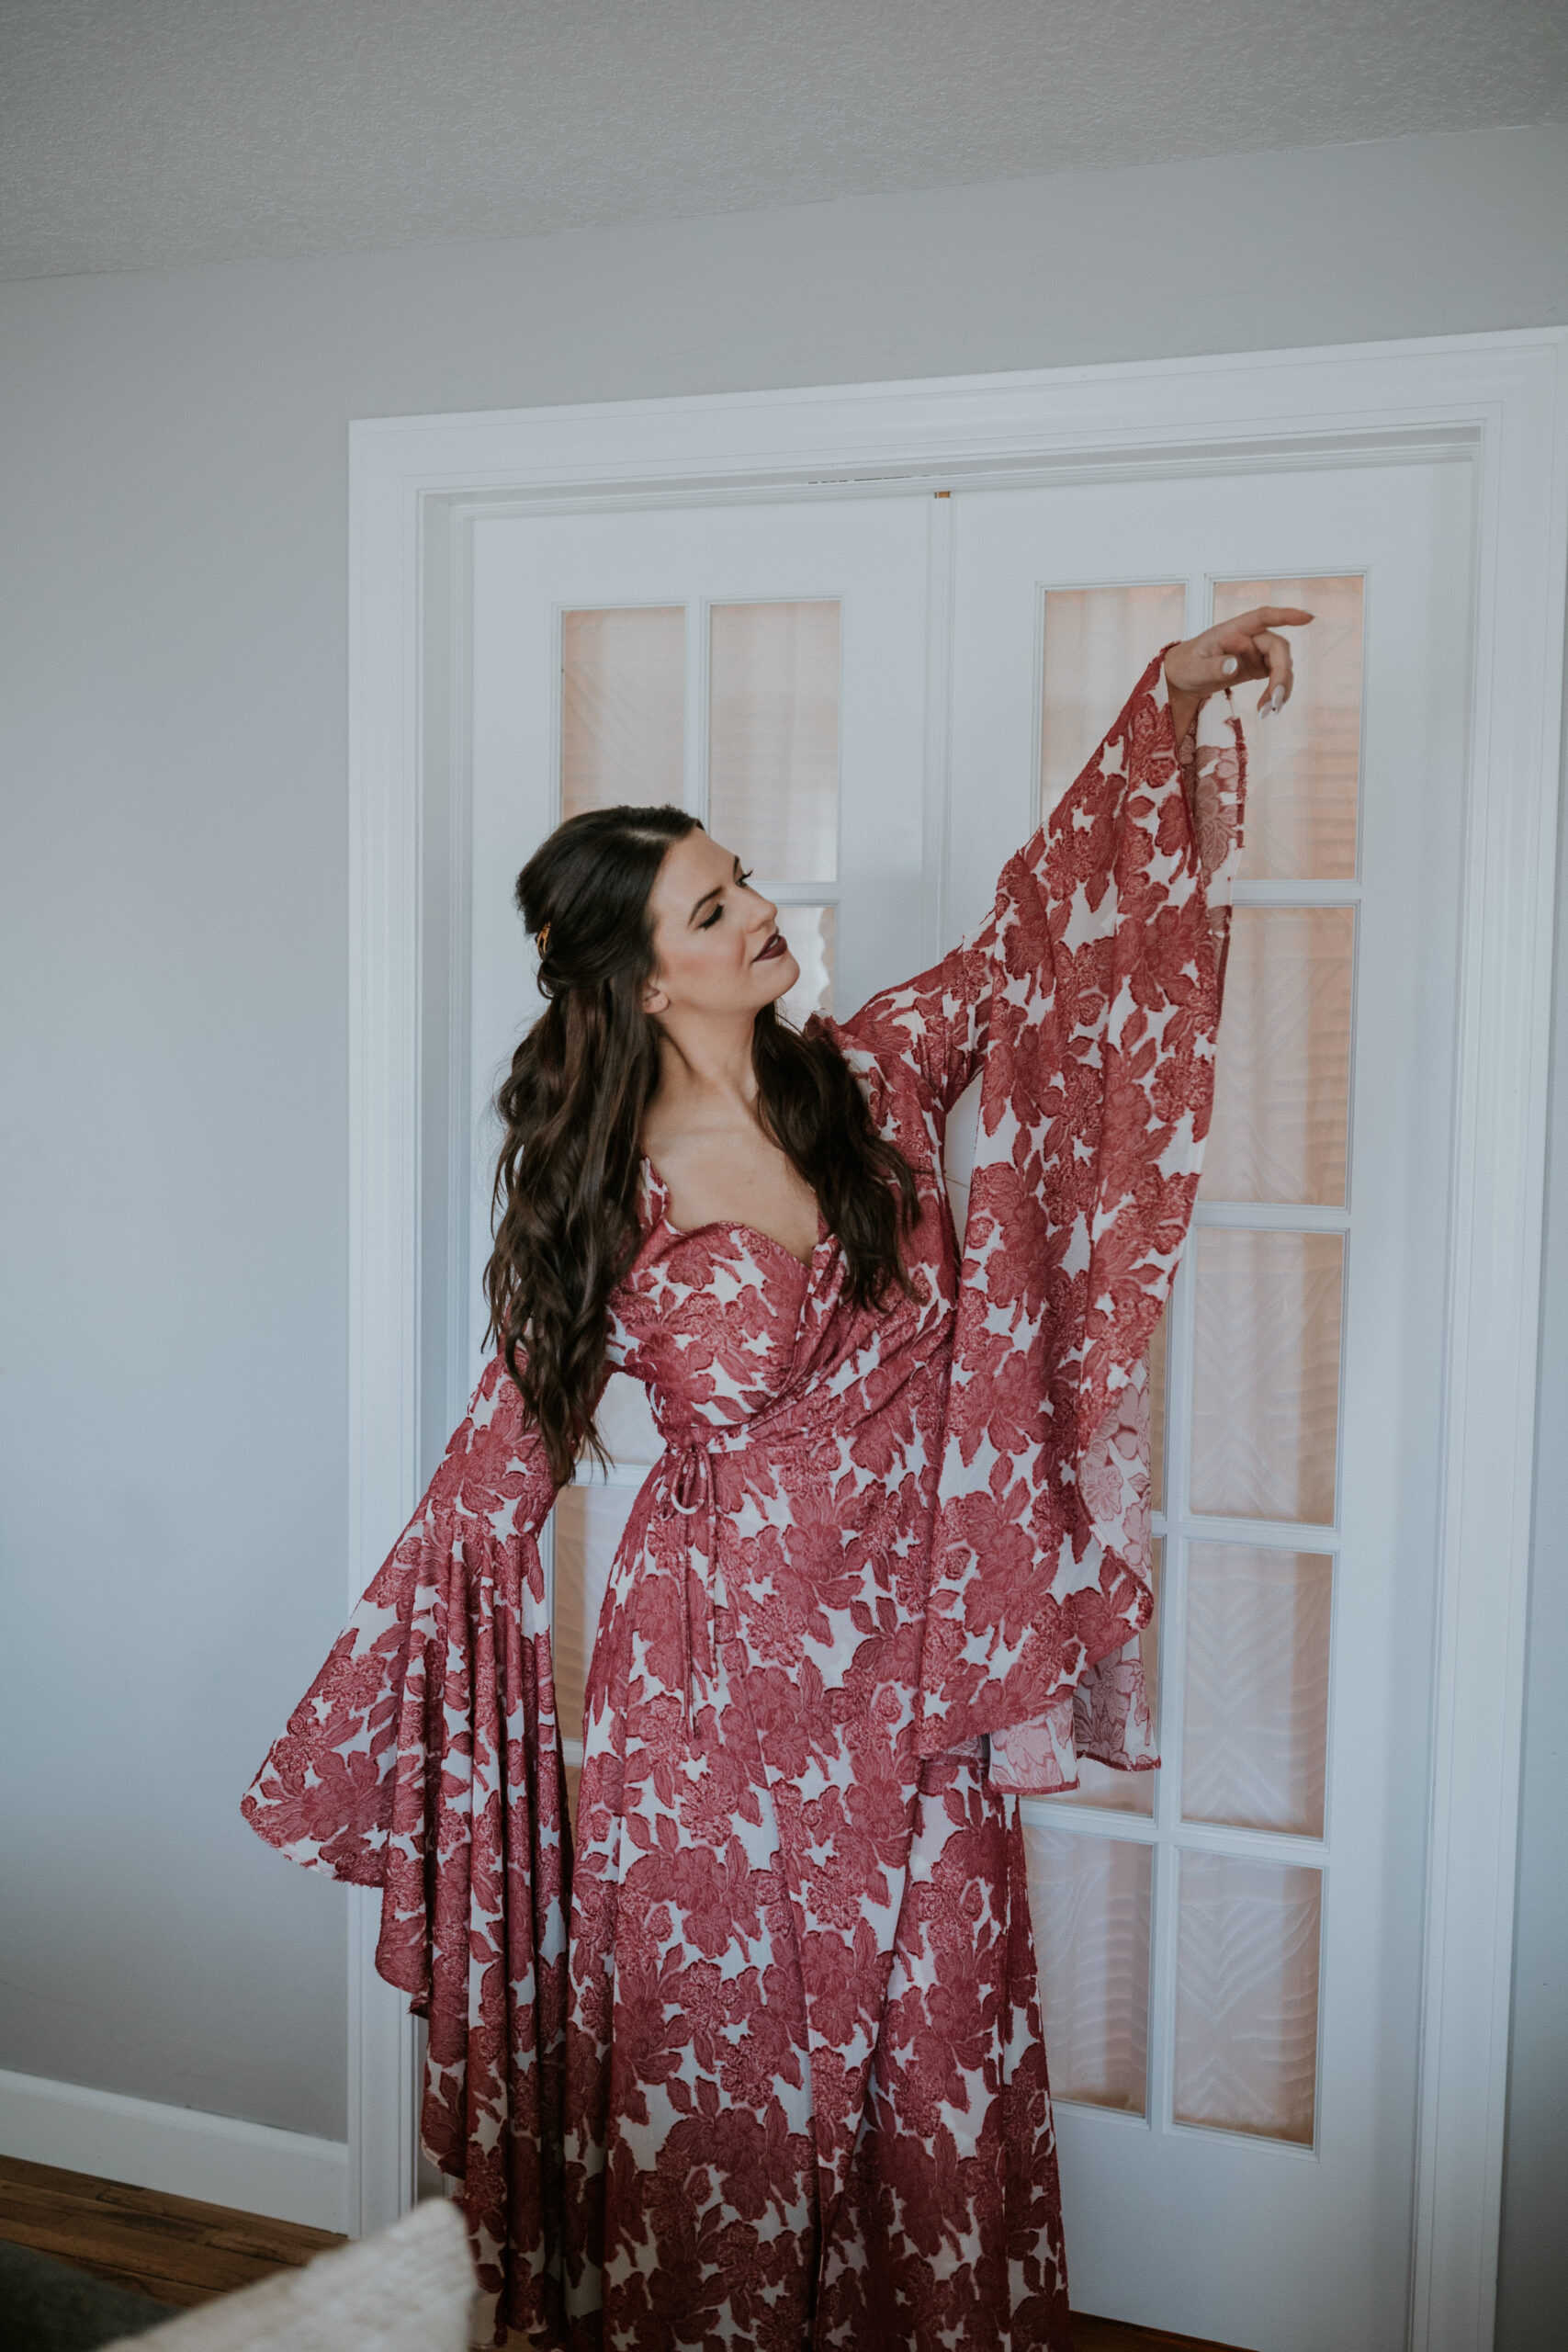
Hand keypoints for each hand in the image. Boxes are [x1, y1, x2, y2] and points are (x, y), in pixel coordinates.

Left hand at [1164, 605, 1313, 743]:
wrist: (1182, 679)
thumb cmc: (1185, 666)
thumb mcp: (1194, 668)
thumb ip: (1214, 667)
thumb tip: (1235, 664)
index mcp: (1233, 630)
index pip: (1263, 617)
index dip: (1287, 615)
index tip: (1308, 618)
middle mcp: (1248, 638)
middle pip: (1278, 648)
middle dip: (1282, 674)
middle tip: (1275, 701)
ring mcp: (1255, 653)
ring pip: (1281, 665)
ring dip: (1280, 688)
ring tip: (1267, 711)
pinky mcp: (1257, 668)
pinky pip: (1275, 678)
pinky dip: (1274, 693)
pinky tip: (1267, 709)